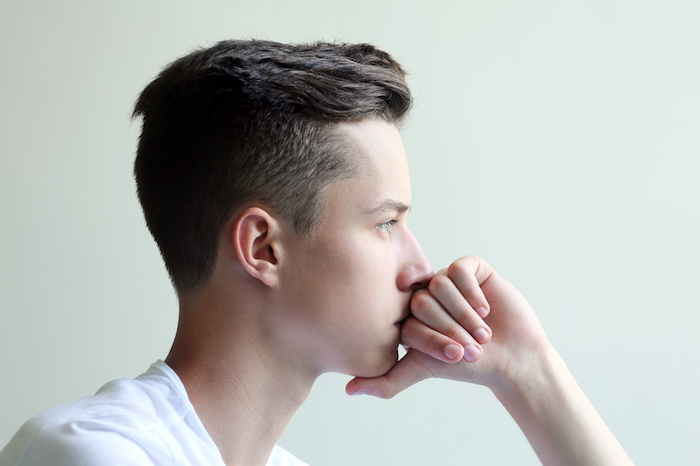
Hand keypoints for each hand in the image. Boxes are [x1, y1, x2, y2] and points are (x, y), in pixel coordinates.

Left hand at [346, 256, 550, 396]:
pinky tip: (486, 309)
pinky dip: (473, 293)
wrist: (513, 359)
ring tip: (482, 334)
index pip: (406, 318)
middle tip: (469, 347)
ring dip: (464, 315)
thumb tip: (349, 390)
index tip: (452, 357)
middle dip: (449, 329)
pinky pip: (460, 269)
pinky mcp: (471, 268)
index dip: (431, 339)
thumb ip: (387, 380)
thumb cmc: (468, 366)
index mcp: (410, 315)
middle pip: (422, 301)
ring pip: (440, 284)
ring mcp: (448, 279)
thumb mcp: (423, 370)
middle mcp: (426, 294)